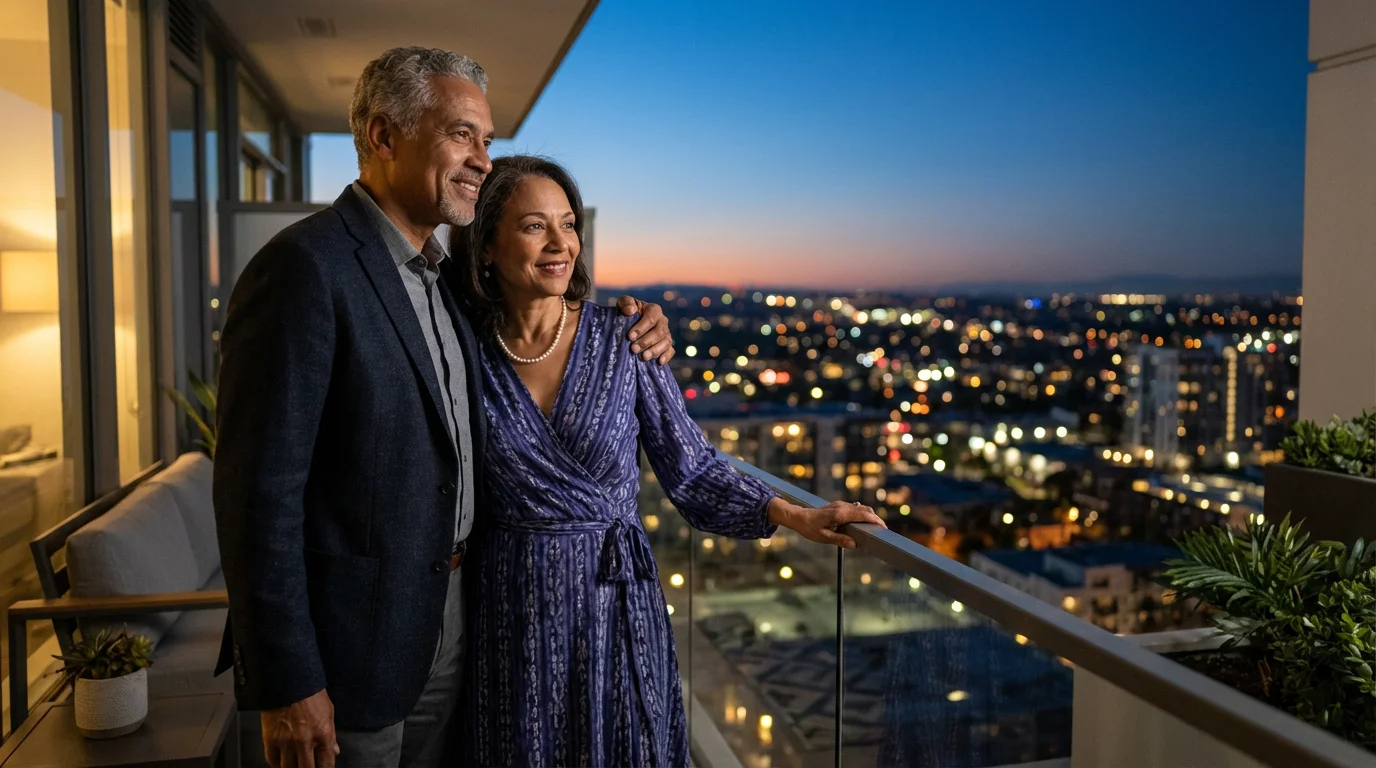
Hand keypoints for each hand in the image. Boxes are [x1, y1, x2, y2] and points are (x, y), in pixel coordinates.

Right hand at [261, 689, 338, 767]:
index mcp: (323, 734)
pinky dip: (278, 763)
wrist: (288, 681)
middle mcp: (305, 741)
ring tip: (296, 765)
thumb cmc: (311, 693)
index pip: (326, 764)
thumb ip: (331, 735)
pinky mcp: (270, 740)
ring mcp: (286, 742)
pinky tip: (282, 761)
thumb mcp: (328, 712)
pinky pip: (273, 761)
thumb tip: (334, 751)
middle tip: (308, 767)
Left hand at [617, 296, 674, 363]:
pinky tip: (659, 362)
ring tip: (644, 357)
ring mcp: (666, 334)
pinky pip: (671, 350)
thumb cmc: (627, 312)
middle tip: (633, 349)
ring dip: (655, 350)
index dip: (641, 328)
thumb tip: (630, 311)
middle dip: (646, 341)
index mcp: (654, 310)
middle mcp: (663, 321)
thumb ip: (626, 303)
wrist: (630, 323)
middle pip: (659, 332)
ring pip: (665, 342)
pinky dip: (667, 356)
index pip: (650, 318)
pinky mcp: (667, 345)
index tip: (630, 337)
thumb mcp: (623, 304)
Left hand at [767, 498, 885, 548]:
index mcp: (839, 514)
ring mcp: (840, 505)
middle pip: (864, 510)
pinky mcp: (839, 506)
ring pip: (860, 508)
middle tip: (883, 531)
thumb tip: (855, 545)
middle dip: (875, 519)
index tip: (883, 527)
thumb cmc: (809, 528)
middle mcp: (841, 507)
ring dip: (869, 516)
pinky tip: (864, 525)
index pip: (862, 514)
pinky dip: (863, 515)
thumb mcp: (823, 538)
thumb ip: (840, 540)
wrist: (798, 517)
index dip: (875, 520)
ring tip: (875, 529)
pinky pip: (855, 509)